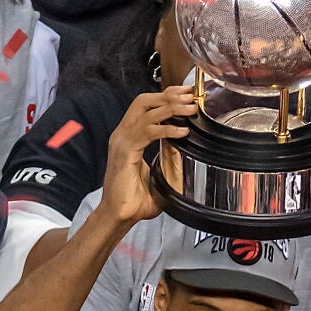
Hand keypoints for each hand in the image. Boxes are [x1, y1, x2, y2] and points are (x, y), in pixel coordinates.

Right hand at [100, 85, 195, 225]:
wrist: (119, 216)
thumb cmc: (134, 200)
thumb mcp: (157, 174)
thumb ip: (167, 159)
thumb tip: (183, 151)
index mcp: (128, 137)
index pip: (145, 106)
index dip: (165, 96)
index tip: (185, 94)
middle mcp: (122, 135)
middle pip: (144, 102)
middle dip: (168, 95)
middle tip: (189, 96)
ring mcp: (121, 142)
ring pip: (147, 113)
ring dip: (171, 108)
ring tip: (190, 110)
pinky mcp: (125, 153)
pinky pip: (147, 132)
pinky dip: (167, 129)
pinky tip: (182, 132)